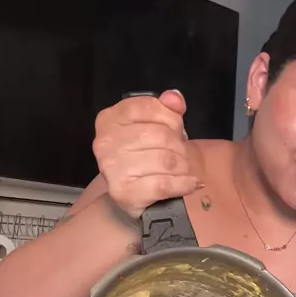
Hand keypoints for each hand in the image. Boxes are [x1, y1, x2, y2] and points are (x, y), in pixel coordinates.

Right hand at [93, 90, 199, 218]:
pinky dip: (184, 184)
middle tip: (181, 155)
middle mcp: (106, 142)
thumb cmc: (142, 158)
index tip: (176, 130)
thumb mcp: (152, 127)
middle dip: (179, 146)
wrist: (129, 197)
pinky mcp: (124, 192)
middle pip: (161, 135)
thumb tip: (175, 98)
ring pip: (166, 160)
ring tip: (183, 170)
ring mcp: (113, 168)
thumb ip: (165, 109)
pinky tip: (189, 183)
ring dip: (183, 166)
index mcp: (109, 119)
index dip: (172, 118)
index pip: (149, 107)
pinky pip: (165, 184)